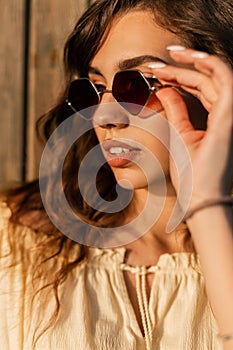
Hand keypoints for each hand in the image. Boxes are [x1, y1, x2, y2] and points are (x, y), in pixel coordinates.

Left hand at [154, 48, 232, 208]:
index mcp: (217, 120)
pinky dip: (209, 64)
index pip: (200, 90)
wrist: (199, 196)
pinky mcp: (231, 115)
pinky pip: (225, 79)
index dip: (180, 78)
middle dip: (183, 67)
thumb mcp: (180, 135)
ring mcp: (231, 114)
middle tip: (157, 63)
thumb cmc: (191, 173)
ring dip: (195, 60)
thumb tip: (164, 90)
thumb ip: (175, 110)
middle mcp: (227, 114)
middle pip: (207, 80)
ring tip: (170, 54)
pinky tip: (188, 58)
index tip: (156, 73)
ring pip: (216, 75)